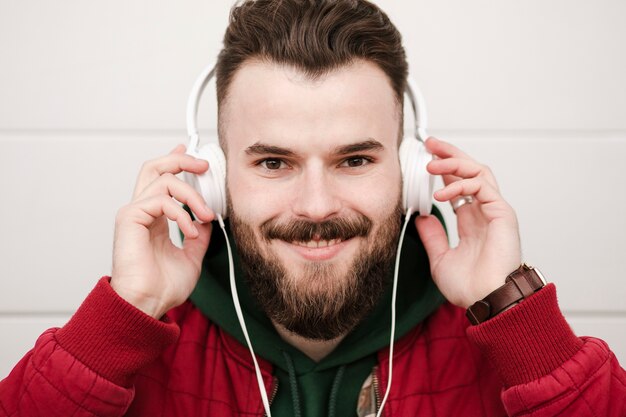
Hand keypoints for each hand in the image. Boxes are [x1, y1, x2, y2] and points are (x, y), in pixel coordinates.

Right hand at [111, 144, 214, 317]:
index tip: (193, 157)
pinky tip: (190, 231)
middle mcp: (142, 211)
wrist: (147, 304)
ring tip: (206, 216)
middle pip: (155, 168)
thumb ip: (198, 235)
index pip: (162, 180)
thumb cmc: (162, 287)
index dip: (176, 163)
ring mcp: (134, 213)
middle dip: (181, 160)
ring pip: (164, 180)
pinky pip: (160, 200)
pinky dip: (182, 213)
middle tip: (203, 166)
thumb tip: (207, 219)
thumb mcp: (191, 256)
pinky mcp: (130, 218)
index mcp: (153, 218)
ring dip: (192, 195)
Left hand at [415, 137, 520, 308]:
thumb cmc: (470, 287)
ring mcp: (495, 212)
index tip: (426, 159)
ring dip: (454, 163)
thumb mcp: (440, 257)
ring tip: (431, 164)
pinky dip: (461, 185)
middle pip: (471, 172)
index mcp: (472, 222)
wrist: (486, 302)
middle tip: (431, 144)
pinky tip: (442, 193)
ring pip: (479, 173)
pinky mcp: (502, 214)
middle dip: (450, 155)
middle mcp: (484, 213)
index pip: (459, 186)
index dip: (444, 170)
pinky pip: (482, 187)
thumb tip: (422, 217)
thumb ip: (433, 236)